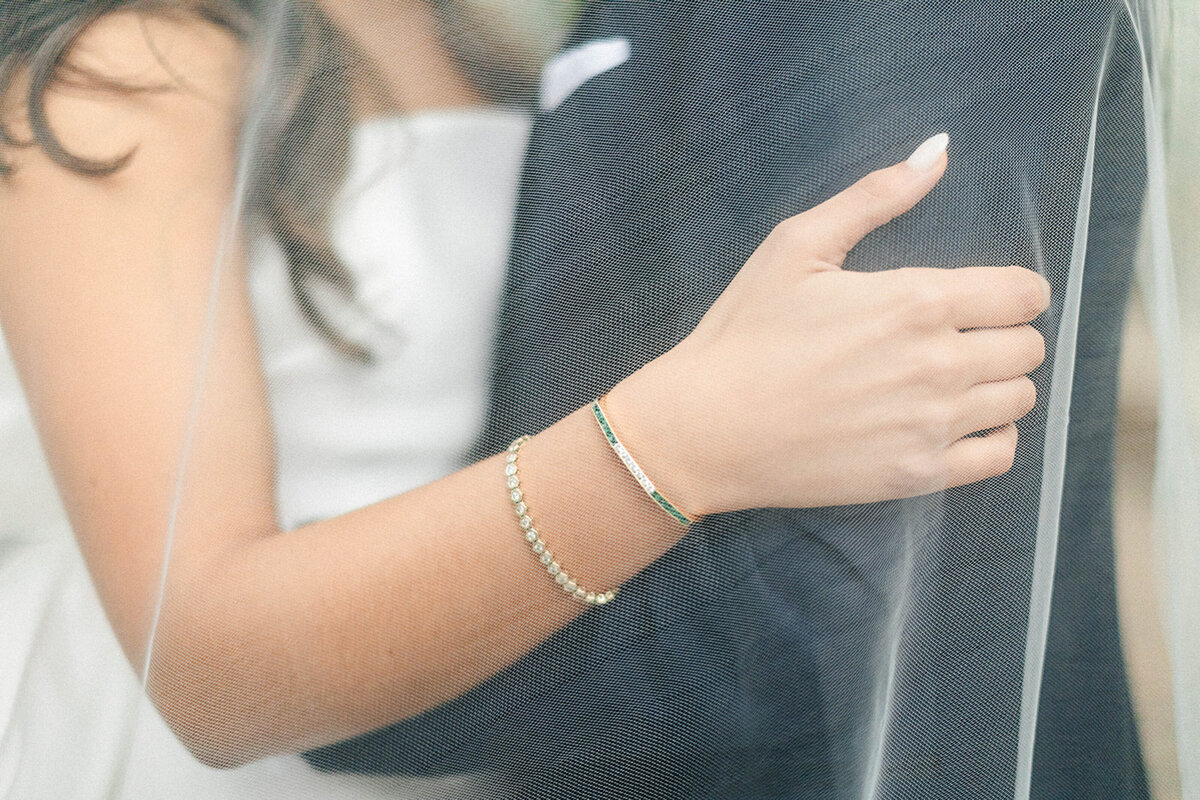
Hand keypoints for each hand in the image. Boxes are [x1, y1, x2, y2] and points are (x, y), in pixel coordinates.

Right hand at [607, 134, 1049, 515]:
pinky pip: (1000, 455)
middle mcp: (939, 363)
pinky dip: (992, 436)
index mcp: (918, 300)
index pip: (1024, 293)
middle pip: (1028, 347)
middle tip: (958, 338)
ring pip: (1019, 398)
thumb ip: (875, 196)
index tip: (984, 298)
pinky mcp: (918, 474)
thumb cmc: (745, 331)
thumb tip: (938, 149)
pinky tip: (956, 423)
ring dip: (997, 384)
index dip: (1013, 290)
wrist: (705, 427)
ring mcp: (932, 425)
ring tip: (953, 381)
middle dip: (1004, 336)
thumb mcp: (797, 245)